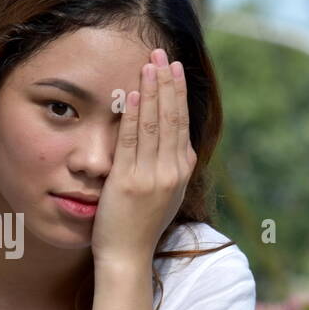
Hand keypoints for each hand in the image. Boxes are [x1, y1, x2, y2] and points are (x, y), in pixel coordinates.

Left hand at [89, 48, 197, 268]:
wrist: (127, 257)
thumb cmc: (139, 226)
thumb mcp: (163, 194)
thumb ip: (169, 168)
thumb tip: (174, 144)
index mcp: (180, 171)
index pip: (181, 123)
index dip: (177, 93)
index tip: (173, 68)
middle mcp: (171, 171)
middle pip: (171, 117)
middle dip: (167, 82)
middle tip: (162, 52)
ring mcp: (151, 176)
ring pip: (154, 123)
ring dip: (151, 89)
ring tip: (149, 62)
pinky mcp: (128, 181)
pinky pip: (131, 139)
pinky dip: (132, 113)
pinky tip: (131, 92)